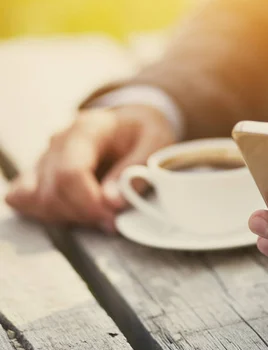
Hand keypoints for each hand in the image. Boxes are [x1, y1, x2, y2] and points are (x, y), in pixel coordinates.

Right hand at [5, 105, 175, 231]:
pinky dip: (47, 214)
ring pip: (37, 200)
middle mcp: (58, 142)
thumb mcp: (155, 143)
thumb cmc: (143, 132)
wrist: (131, 122)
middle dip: (84, 215)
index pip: (70, 173)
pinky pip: (24, 199)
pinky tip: (75, 213)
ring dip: (69, 217)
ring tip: (99, 215)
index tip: (112, 219)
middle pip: (52, 192)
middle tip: (112, 221)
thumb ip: (136, 170)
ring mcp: (45, 157)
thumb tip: (111, 202)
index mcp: (86, 130)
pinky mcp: (39, 173)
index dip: (89, 203)